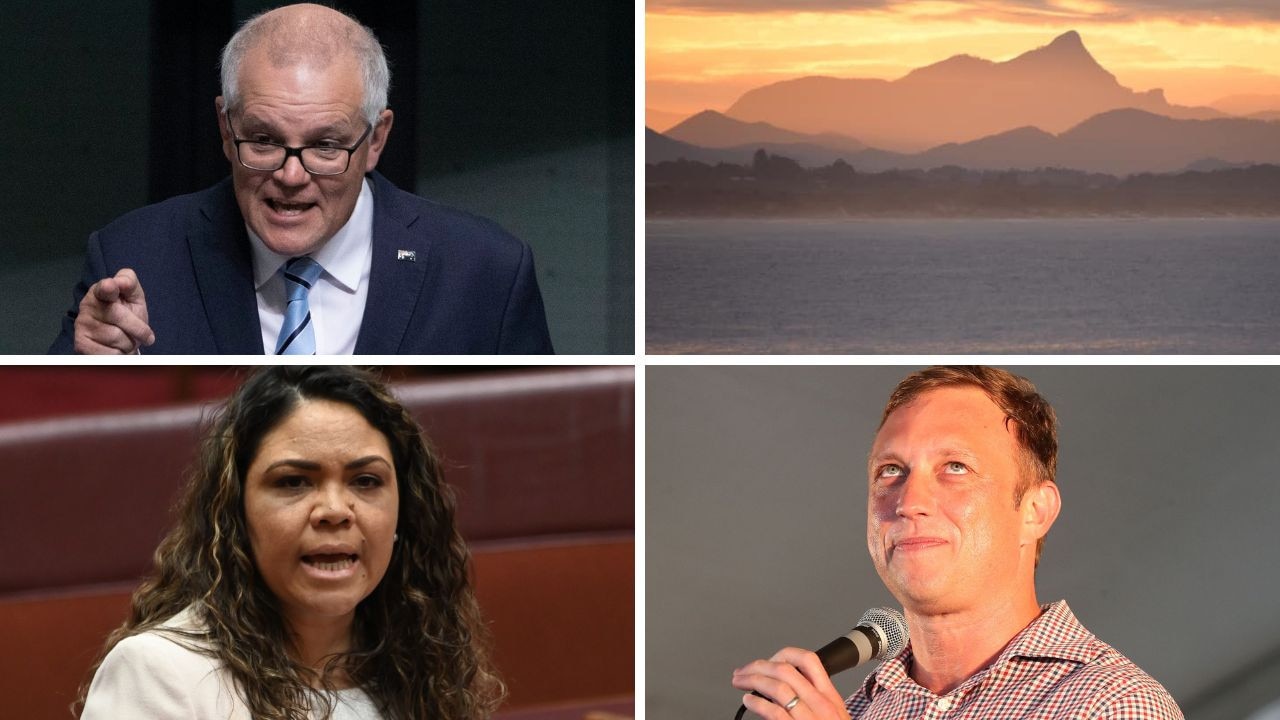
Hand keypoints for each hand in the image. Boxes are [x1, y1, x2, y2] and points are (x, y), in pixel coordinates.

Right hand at [73, 268, 155, 353]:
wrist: (121, 335)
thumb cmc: (128, 311)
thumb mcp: (133, 295)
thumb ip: (129, 282)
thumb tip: (121, 282)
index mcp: (101, 290)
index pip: (105, 288)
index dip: (109, 288)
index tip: (111, 286)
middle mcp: (88, 305)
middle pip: (121, 318)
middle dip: (138, 329)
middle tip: (143, 333)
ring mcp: (82, 325)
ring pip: (118, 338)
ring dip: (129, 343)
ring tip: (126, 338)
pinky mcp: (81, 344)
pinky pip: (111, 354)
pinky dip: (120, 354)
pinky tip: (117, 348)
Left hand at [732, 648, 849, 719]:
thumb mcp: (831, 716)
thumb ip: (812, 698)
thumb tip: (781, 686)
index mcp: (829, 697)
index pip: (809, 660)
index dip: (785, 654)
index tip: (769, 660)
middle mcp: (821, 705)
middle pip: (785, 670)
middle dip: (758, 666)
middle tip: (744, 671)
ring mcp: (810, 718)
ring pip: (777, 687)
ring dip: (752, 681)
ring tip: (741, 683)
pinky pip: (774, 712)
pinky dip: (756, 702)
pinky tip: (748, 701)